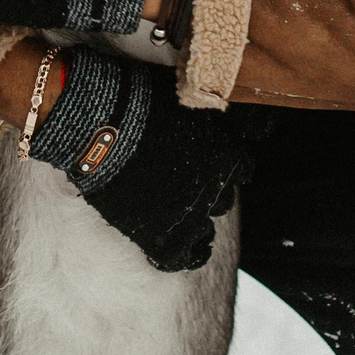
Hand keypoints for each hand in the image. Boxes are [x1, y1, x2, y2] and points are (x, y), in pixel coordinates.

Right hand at [25, 46, 248, 272]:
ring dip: (197, 219)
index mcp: (228, 155)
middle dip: (209, 190)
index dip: (224, 163)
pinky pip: (186, 256)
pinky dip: (188, 253)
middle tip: (185, 180)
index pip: (241, 168)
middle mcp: (216, 188)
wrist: (100, 123)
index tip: (209, 159)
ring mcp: (189, 215)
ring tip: (181, 213)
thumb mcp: (193, 97)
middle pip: (223, 197)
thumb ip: (226, 113)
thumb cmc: (142, 101)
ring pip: (206, 226)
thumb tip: (255, 123)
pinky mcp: (163, 236)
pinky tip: (182, 248)